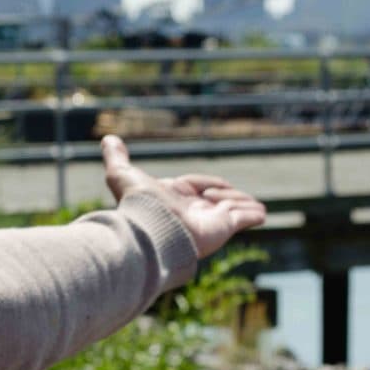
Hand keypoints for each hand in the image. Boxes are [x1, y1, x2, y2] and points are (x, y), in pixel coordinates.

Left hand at [101, 135, 265, 257]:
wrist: (150, 229)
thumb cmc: (137, 203)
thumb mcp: (122, 174)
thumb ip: (116, 157)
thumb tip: (108, 139)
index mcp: (172, 197)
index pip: (193, 186)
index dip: (201, 183)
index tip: (208, 187)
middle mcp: (191, 210)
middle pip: (213, 200)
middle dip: (226, 197)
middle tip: (234, 196)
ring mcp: (209, 220)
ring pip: (230, 208)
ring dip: (241, 203)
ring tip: (256, 206)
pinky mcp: (224, 227)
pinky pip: (244, 218)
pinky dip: (253, 214)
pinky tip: (261, 213)